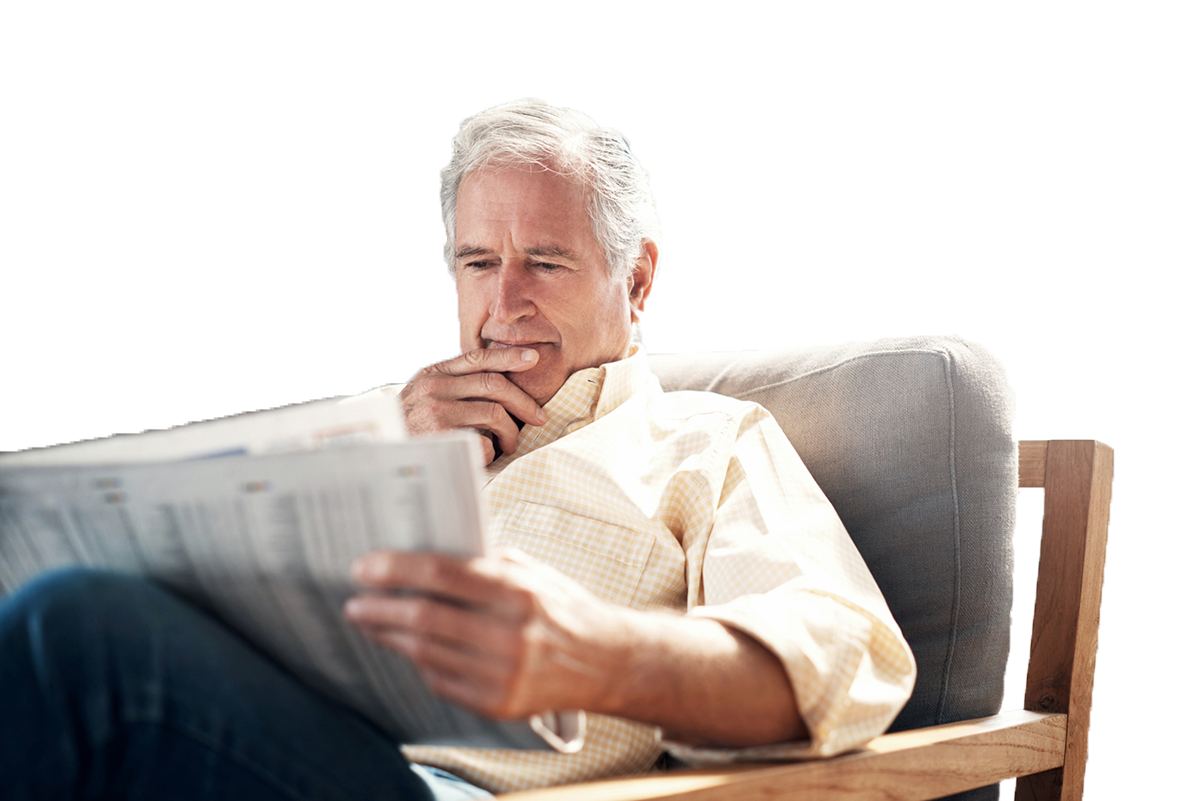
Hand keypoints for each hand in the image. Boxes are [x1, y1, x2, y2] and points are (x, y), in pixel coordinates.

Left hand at [342, 548, 628, 719]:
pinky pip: (440, 680)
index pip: (442, 574)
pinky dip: (417, 661)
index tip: (364, 567)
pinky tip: (405, 646)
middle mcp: (510, 634)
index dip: (396, 569)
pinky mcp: (497, 703)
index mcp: (518, 591)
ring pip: (425, 652)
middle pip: (425, 618)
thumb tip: (423, 557)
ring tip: (369, 621)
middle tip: (354, 600)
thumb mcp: (532, 571)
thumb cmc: (562, 606)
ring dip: (388, 635)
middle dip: (380, 607)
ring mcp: (503, 673)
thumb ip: (483, 564)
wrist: (604, 661)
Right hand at [400, 348, 547, 463]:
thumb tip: (501, 382)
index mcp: (433, 376)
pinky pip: (485, 443)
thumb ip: (453, 385)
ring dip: (511, 432)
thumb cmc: (409, 428)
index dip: (509, 356)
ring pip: (495, 414)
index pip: (477, 358)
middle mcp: (434, 390)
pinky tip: (486, 457)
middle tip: (539, 417)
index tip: (533, 359)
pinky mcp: (442, 441)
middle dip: (524, 402)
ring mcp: (437, 414)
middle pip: (494, 385)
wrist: (382, 456)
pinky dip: (492, 452)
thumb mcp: (423, 397)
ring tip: (510, 444)